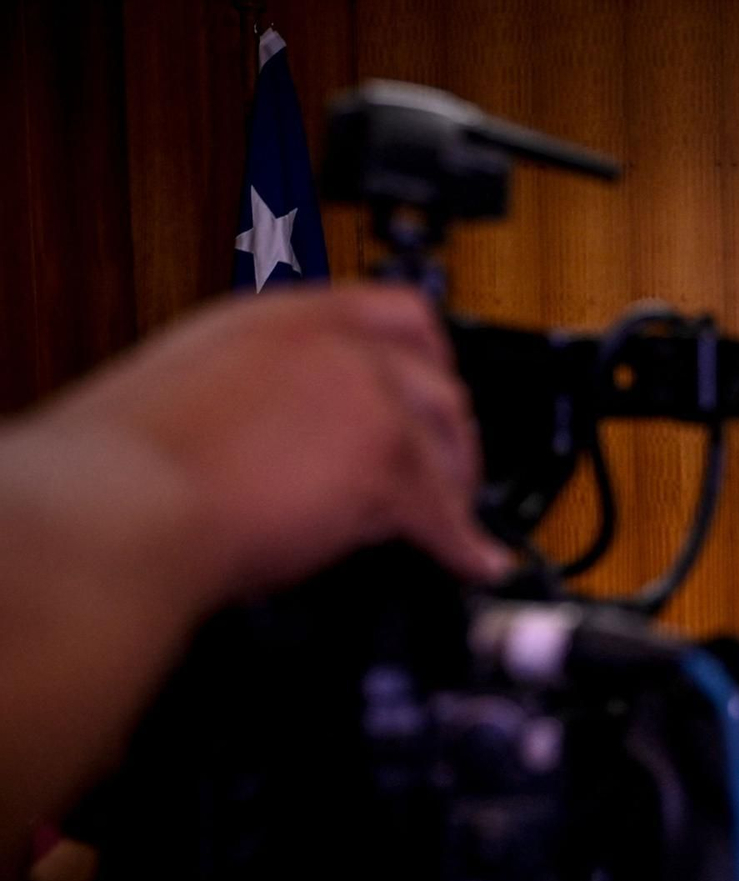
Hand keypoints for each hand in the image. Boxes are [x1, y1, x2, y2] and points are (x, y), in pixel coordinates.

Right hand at [38, 285, 510, 599]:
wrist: (121, 507)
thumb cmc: (122, 471)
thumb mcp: (190, 390)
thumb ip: (254, 394)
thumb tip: (277, 434)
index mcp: (278, 320)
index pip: (392, 314)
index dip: (428, 360)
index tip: (438, 388)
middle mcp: (331, 347)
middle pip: (435, 381)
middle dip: (451, 435)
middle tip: (452, 474)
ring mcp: (365, 399)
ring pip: (446, 444)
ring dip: (457, 490)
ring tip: (455, 526)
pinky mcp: (385, 462)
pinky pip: (444, 511)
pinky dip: (461, 543)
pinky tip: (471, 561)